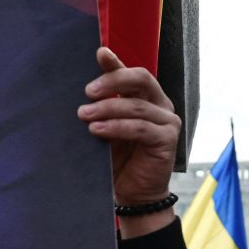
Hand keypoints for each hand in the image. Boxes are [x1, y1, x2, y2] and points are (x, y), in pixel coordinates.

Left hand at [80, 47, 181, 237]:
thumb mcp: (104, 128)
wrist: (132, 194)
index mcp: (145, 97)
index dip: (116, 63)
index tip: (99, 54)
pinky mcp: (168, 139)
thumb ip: (100, 109)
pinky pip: (140, 128)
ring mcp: (167, 121)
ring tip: (84, 116)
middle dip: (113, 80)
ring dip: (108, 108)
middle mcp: (159, 104)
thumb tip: (79, 92)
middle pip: (141, 79)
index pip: (131, 74)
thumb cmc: (117, 160)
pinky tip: (97, 130)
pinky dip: (116, 127)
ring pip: (137, 105)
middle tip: (88, 91)